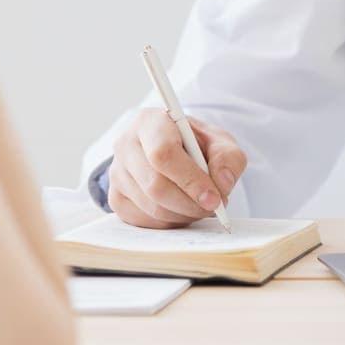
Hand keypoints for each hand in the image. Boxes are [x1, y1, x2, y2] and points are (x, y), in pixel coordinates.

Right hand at [108, 108, 245, 227]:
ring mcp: (117, 173)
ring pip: (151, 207)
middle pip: (155, 185)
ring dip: (184, 214)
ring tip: (201, 206)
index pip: (163, 153)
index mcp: (150, 122)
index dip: (190, 179)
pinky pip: (144, 221)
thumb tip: (222, 183)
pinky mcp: (116, 198)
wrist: (174, 152)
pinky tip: (182, 210)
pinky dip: (170, 223)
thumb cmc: (195, 144)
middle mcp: (126, 145)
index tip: (213, 197)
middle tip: (214, 206)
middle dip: (190, 203)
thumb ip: (228, 157)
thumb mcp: (219, 142)